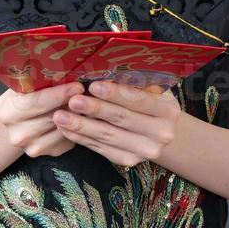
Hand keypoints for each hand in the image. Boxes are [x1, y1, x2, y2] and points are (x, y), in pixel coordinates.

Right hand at [0, 83, 85, 157]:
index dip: (59, 94)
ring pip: (64, 129)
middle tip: (89, 92)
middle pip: (52, 117)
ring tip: (88, 102)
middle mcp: (18, 135)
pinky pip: (70, 139)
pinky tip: (83, 115)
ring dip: (78, 115)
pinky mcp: (50, 154)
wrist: (17, 120)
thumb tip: (67, 70)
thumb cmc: (24, 95)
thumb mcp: (26, 83)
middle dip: (73, 104)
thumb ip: (40, 78)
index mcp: (8, 112)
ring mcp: (33, 148)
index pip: (37, 102)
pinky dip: (78, 126)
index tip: (77, 86)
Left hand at [52, 79, 182, 166]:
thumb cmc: (150, 100)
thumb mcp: (151, 87)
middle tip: (72, 101)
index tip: (93, 85)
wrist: (160, 131)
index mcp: (168, 110)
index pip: (139, 100)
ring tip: (60, 116)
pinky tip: (66, 130)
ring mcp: (144, 151)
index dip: (115, 93)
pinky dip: (82, 139)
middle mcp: (161, 134)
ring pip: (108, 136)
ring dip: (81, 126)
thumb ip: (133, 79)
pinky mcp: (128, 160)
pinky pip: (101, 149)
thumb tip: (102, 67)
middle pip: (121, 119)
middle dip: (94, 109)